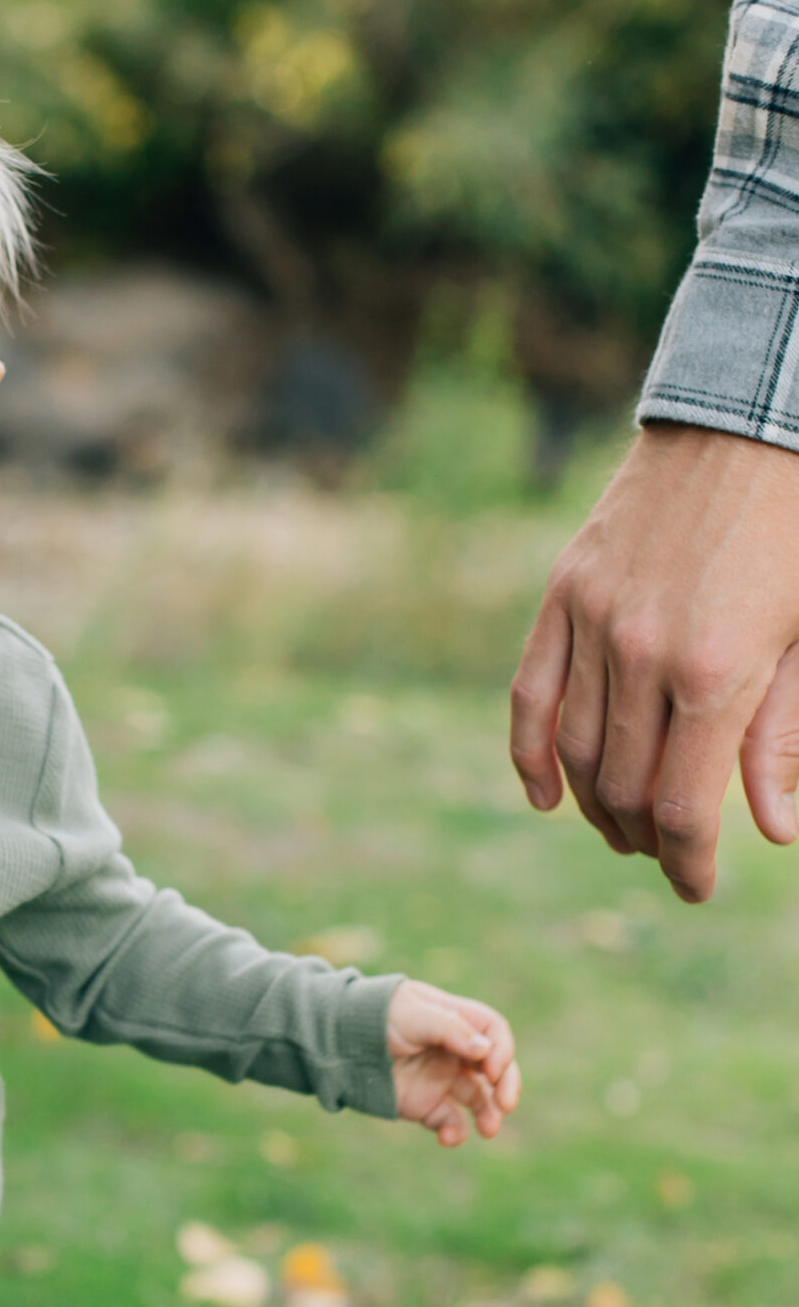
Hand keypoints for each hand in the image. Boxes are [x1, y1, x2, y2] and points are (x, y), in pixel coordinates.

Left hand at [387, 980, 519, 1147]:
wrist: (336, 1041)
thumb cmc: (374, 1016)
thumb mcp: (411, 1014)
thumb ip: (449, 1028)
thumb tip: (485, 1049)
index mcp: (455, 1021)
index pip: (494, 1032)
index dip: (501, 1050)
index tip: (492, 1069)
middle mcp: (454, 1051)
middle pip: (495, 1069)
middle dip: (506, 1087)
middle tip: (507, 1105)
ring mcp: (440, 1078)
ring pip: (479, 1099)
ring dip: (489, 1114)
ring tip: (489, 1130)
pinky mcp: (424, 1104)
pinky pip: (450, 1122)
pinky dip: (455, 1132)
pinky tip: (449, 1138)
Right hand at [510, 424, 798, 901]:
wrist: (750, 418)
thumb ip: (786, 733)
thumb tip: (774, 829)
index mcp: (718, 670)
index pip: (683, 808)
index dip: (687, 863)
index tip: (697, 888)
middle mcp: (643, 653)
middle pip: (625, 789)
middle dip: (646, 839)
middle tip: (667, 856)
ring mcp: (594, 621)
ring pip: (578, 751)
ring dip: (597, 805)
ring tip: (623, 827)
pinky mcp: (565, 592)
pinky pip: (532, 694)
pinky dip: (532, 753)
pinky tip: (545, 794)